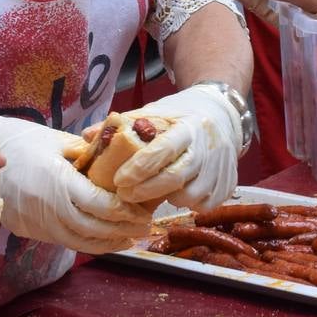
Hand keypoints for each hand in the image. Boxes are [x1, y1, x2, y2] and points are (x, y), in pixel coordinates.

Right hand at [0, 116, 152, 253]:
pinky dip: (86, 243)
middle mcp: (50, 208)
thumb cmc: (21, 142)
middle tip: (143, 229)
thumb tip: (115, 159)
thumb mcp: (58, 141)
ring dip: (106, 244)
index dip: (125, 211)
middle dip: (122, 231)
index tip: (142, 211)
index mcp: (59, 183)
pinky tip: (100, 240)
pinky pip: (64, 241)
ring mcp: (38, 223)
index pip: (100, 205)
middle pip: (94, 228)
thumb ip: (87, 153)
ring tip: (127, 240)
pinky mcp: (29, 230)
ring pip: (79, 242)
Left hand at [108, 85, 242, 210]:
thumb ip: (124, 124)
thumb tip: (87, 136)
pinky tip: (176, 194)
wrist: (221, 113)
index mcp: (187, 128)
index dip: (139, 168)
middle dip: (146, 191)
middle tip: (124, 195)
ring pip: (190, 196)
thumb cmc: (180, 115)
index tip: (118, 180)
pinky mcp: (229, 184)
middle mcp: (208, 148)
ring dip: (167, 199)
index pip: (162, 150)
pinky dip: (188, 204)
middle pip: (175, 178)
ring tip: (153, 190)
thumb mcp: (154, 111)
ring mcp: (221, 168)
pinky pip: (205, 205)